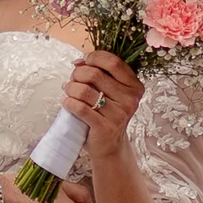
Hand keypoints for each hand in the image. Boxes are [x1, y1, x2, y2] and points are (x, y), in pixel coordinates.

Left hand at [62, 50, 143, 165]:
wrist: (110, 146)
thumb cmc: (107, 114)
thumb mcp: (112, 92)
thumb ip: (101, 73)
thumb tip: (79, 61)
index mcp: (135, 86)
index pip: (114, 62)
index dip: (95, 57)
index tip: (84, 60)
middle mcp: (130, 100)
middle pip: (95, 74)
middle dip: (78, 74)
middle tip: (73, 79)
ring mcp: (119, 114)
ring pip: (84, 90)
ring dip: (70, 88)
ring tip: (68, 91)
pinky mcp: (105, 127)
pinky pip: (79, 108)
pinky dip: (69, 102)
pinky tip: (68, 103)